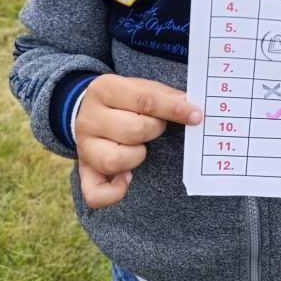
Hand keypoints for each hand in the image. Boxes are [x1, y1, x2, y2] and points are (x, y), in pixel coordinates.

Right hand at [75, 73, 201, 207]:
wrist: (89, 111)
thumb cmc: (124, 101)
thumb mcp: (141, 87)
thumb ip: (165, 95)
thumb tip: (188, 104)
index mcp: (104, 89)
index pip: (145, 100)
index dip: (174, 110)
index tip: (196, 116)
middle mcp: (89, 118)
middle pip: (134, 130)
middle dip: (154, 130)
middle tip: (155, 126)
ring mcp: (84, 147)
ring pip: (116, 160)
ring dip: (138, 155)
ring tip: (140, 146)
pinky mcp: (84, 171)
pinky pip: (96, 194)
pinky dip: (115, 192)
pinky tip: (128, 179)